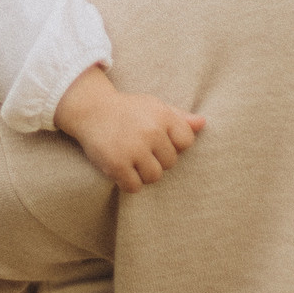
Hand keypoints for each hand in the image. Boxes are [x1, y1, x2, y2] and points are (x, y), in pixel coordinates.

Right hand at [52, 67, 207, 193]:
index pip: (186, 142)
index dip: (172, 144)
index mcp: (163, 116)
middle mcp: (151, 131)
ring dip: (143, 172)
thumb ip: (179, 117)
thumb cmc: (127, 110)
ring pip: (154, 176)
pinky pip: (134, 186)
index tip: (157, 139)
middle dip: (156, 158)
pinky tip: (121, 169)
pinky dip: (128, 182)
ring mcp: (134, 149)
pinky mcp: (117, 164)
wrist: (90, 109)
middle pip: (171, 162)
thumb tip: (203, 124)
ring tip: (130, 158)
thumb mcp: (153, 106)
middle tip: (139, 147)